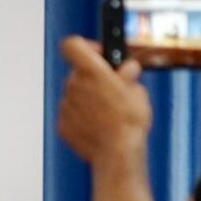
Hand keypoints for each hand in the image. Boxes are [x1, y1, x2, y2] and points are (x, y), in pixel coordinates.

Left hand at [57, 36, 151, 168]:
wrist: (117, 154)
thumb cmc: (129, 123)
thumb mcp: (138, 92)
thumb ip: (128, 76)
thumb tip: (127, 70)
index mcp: (91, 71)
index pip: (72, 45)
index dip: (86, 46)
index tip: (99, 53)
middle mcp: (73, 85)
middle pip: (78, 73)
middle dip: (93, 78)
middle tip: (113, 90)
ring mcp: (65, 106)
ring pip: (75, 95)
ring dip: (89, 99)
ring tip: (109, 114)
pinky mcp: (62, 125)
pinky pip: (72, 115)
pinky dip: (82, 118)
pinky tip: (100, 127)